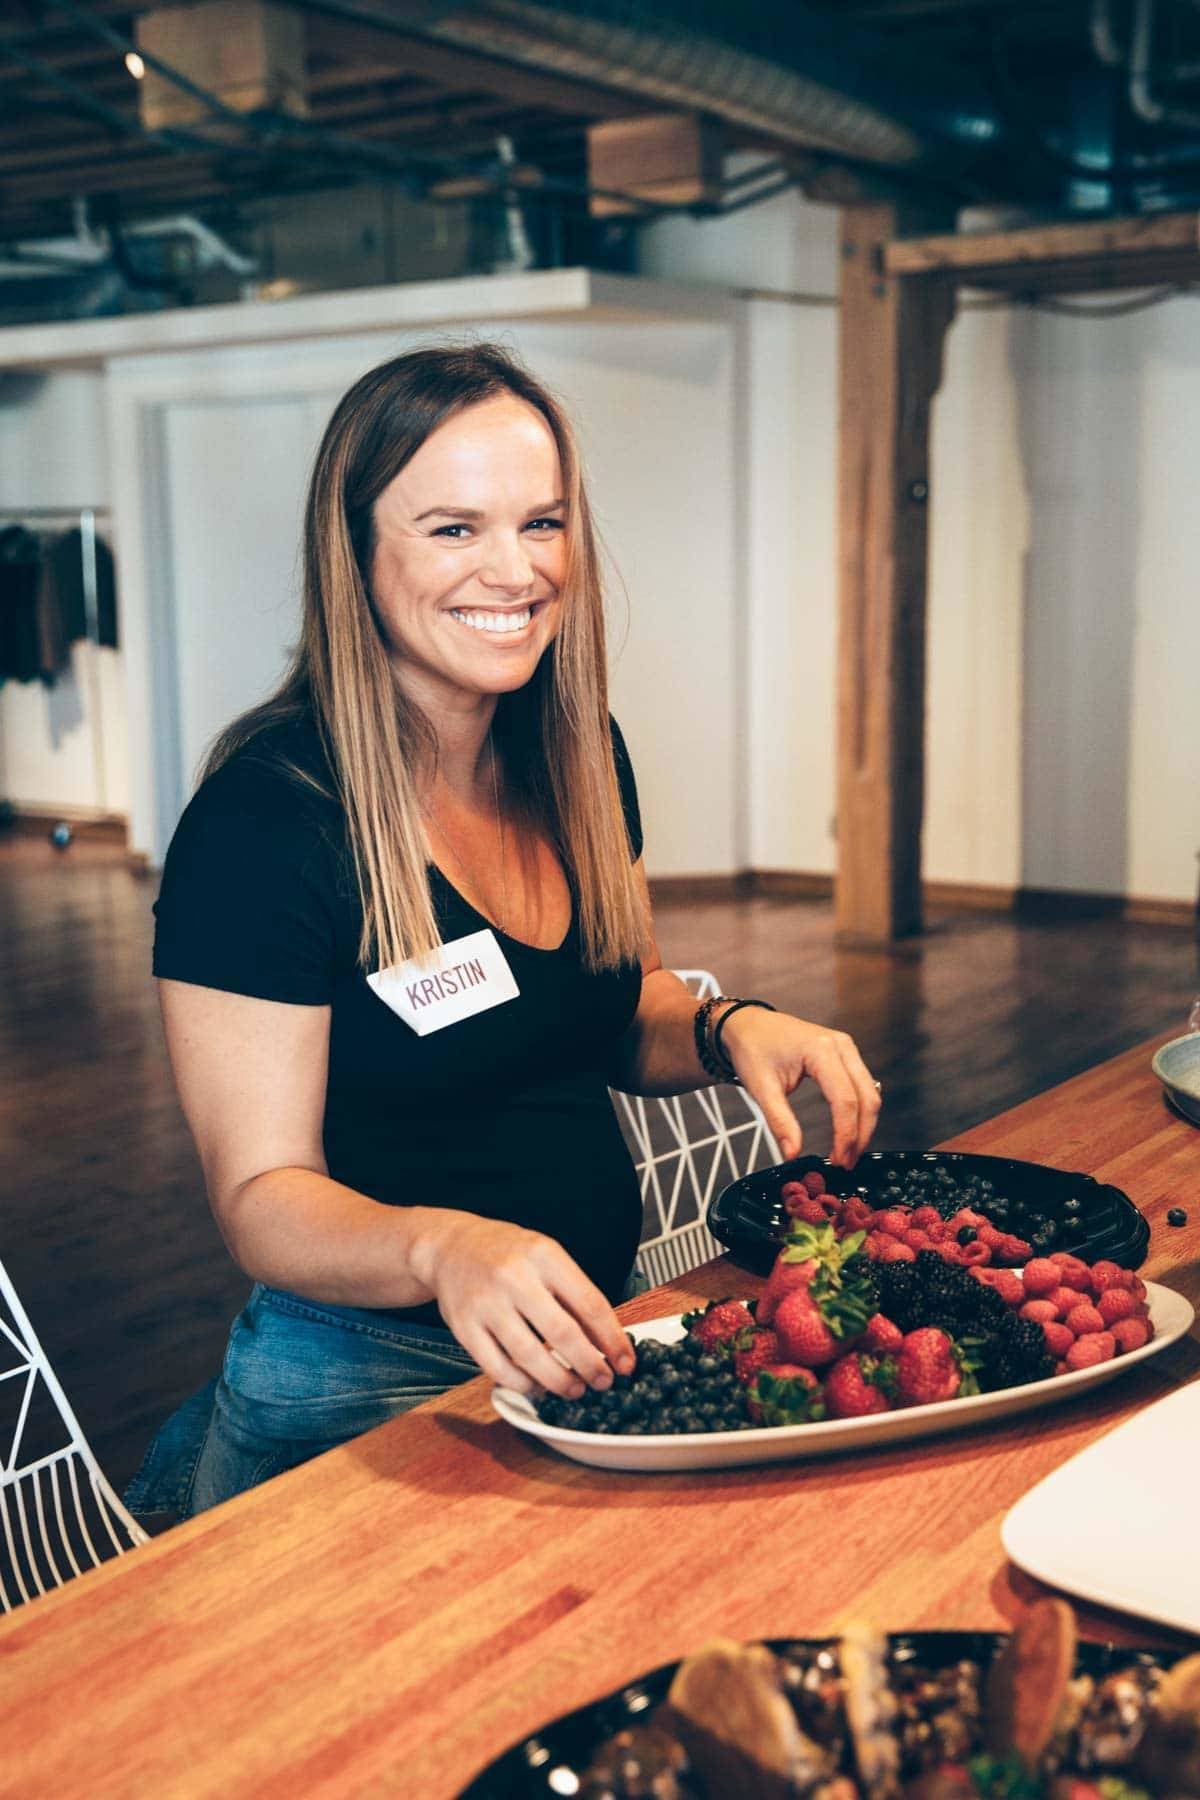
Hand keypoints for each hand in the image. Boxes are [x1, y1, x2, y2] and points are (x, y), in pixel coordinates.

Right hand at [411, 1211, 635, 1398]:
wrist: (451, 1247)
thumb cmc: (508, 1254)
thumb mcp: (546, 1257)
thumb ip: (574, 1293)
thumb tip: (608, 1342)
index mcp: (544, 1255)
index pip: (589, 1303)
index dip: (612, 1340)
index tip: (626, 1363)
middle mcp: (514, 1277)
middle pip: (561, 1333)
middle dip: (589, 1365)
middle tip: (603, 1382)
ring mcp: (486, 1303)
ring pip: (529, 1356)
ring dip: (558, 1381)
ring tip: (574, 1389)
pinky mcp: (463, 1327)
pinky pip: (497, 1368)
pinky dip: (522, 1384)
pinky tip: (538, 1386)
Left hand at [718, 1008, 880, 1167]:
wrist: (747, 1024)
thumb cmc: (752, 1048)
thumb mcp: (761, 1087)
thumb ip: (779, 1122)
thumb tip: (792, 1154)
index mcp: (821, 1050)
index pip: (845, 1099)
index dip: (846, 1134)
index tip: (838, 1160)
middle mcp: (841, 1046)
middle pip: (867, 1097)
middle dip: (860, 1134)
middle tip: (846, 1163)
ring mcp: (846, 1048)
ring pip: (870, 1093)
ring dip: (863, 1125)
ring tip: (847, 1152)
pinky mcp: (845, 1055)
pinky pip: (863, 1086)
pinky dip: (859, 1112)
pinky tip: (848, 1131)